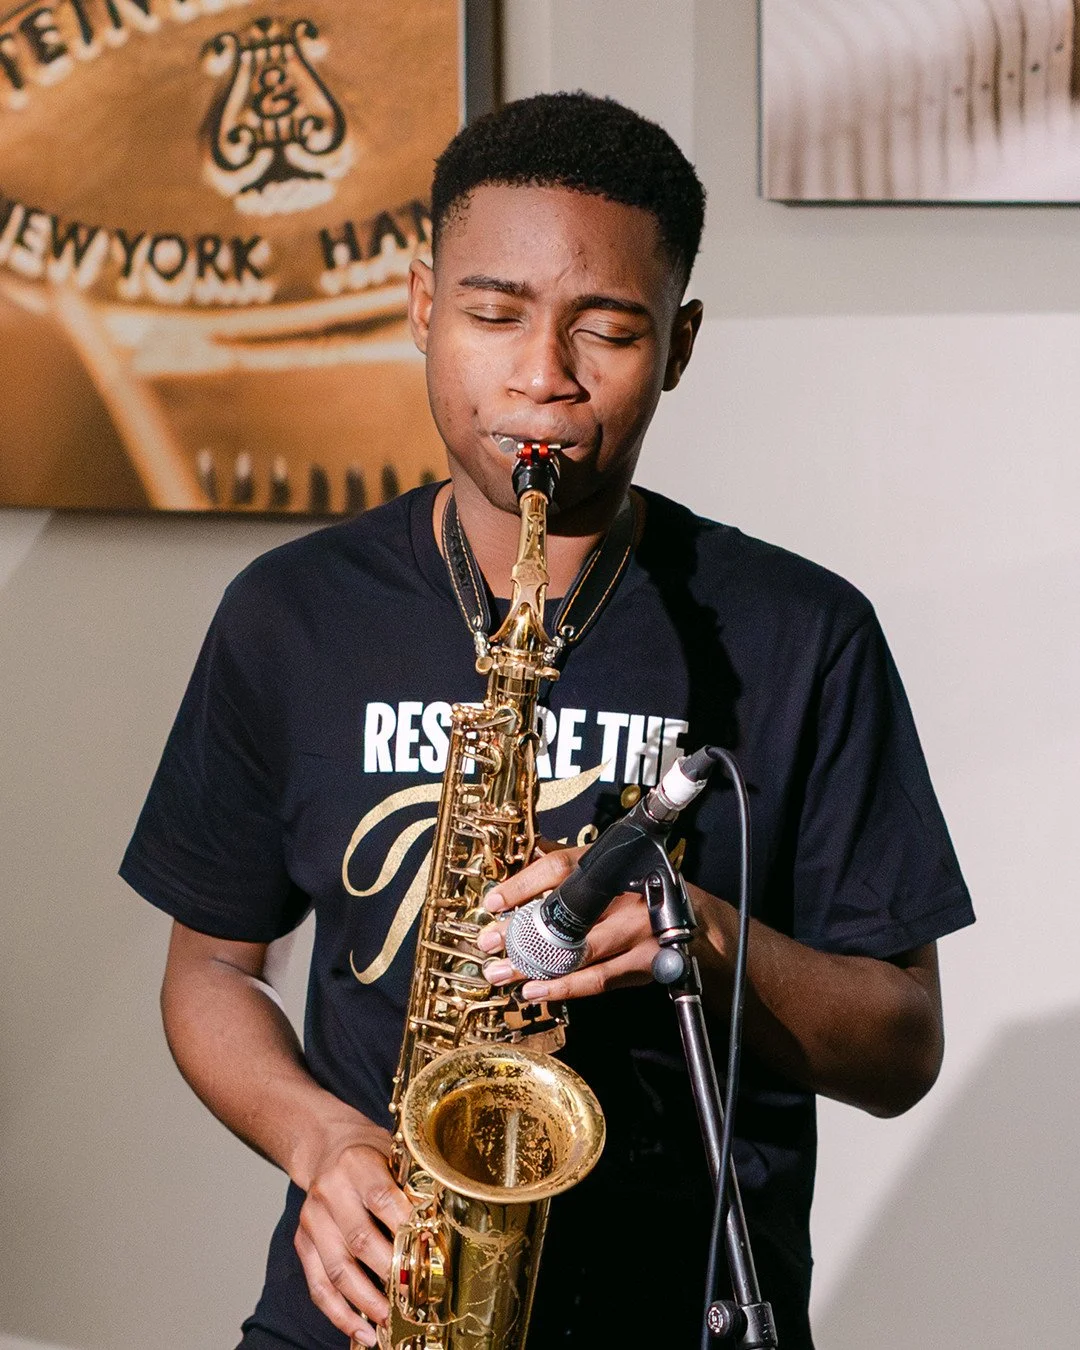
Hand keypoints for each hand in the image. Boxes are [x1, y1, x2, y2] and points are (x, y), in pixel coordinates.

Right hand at [292, 1119, 411, 1345]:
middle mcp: (329, 1191)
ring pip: (337, 1269)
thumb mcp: (392, 1153)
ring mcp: (312, 1219)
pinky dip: (340, 1313)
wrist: (326, 1146)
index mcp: (356, 1163)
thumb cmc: (369, 1154)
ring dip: (366, 1300)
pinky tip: (362, 1331)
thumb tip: (440, 1228)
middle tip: (414, 1293)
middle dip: (390, 1271)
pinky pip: (318, 1285)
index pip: (382, 1198)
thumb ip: (411, 1184)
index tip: (427, 1250)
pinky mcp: (302, 1243)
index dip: (404, 1226)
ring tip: (390, 1319)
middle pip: (359, 1239)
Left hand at [476, 841, 660, 999]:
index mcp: (610, 865)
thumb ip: (571, 865)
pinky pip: (598, 980)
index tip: (492, 902)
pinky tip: (535, 990)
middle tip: (488, 943)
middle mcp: (625, 894)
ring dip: (533, 965)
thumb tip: (528, 850)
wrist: (698, 924)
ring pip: (577, 952)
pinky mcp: (645, 964)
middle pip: (563, 914)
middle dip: (520, 932)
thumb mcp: (612, 870)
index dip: (522, 885)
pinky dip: (563, 987)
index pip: (559, 868)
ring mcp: (637, 931)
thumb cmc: (644, 893)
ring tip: (501, 972)